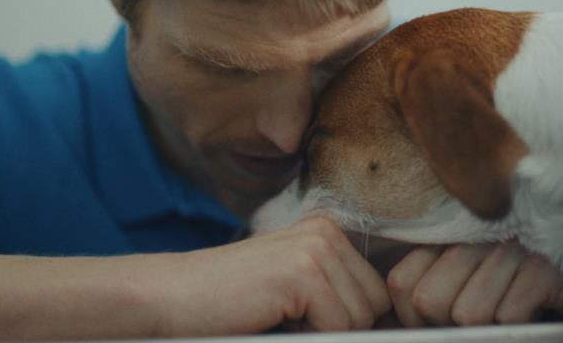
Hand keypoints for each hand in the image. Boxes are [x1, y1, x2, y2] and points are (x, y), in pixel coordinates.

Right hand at [158, 216, 389, 335]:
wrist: (172, 298)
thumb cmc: (231, 304)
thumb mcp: (295, 292)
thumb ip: (337, 295)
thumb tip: (390, 320)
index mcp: (328, 231)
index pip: (377, 292)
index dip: (348, 320)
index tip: (309, 320)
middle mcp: (327, 231)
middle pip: (375, 305)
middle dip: (338, 327)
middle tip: (288, 319)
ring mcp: (316, 248)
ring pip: (360, 320)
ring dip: (322, 333)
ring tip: (278, 316)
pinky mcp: (302, 272)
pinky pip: (338, 327)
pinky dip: (307, 336)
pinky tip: (272, 317)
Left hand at [386, 241, 562, 326]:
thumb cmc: (528, 297)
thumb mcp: (472, 291)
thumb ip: (432, 294)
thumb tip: (394, 327)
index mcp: (450, 238)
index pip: (402, 284)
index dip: (416, 319)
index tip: (444, 324)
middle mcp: (476, 235)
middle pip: (430, 301)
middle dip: (453, 328)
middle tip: (487, 322)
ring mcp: (511, 247)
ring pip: (468, 314)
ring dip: (493, 329)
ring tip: (515, 314)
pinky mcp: (544, 266)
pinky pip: (508, 316)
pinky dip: (522, 327)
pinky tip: (538, 313)